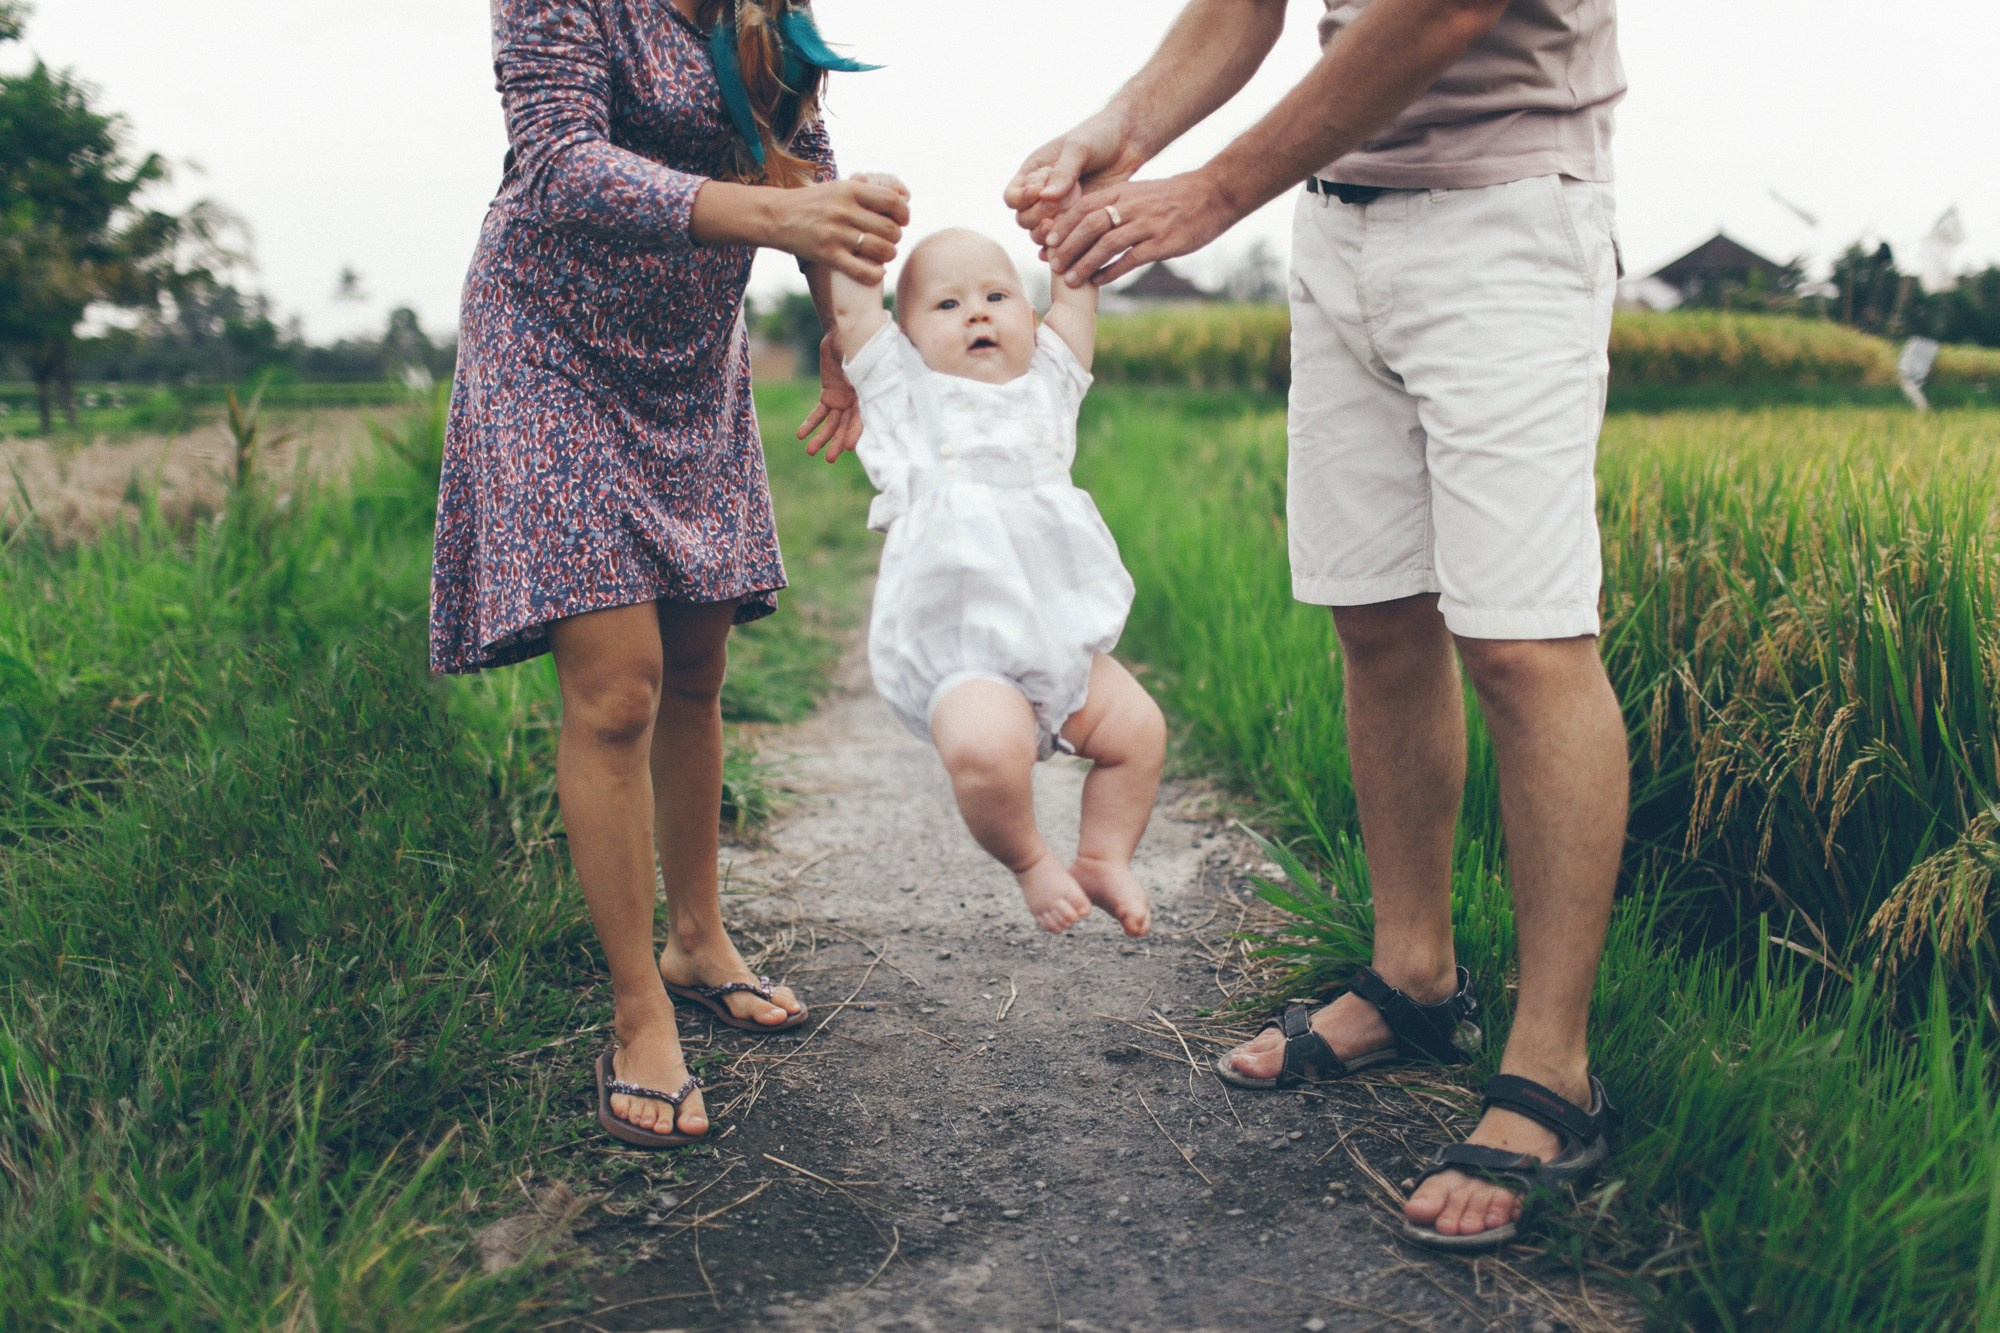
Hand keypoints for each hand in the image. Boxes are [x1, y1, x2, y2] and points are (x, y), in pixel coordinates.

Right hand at [771, 177, 910, 283]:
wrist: (777, 216)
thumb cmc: (814, 203)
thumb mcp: (839, 187)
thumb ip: (867, 190)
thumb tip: (904, 195)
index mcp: (850, 190)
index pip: (893, 202)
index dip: (904, 214)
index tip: (902, 220)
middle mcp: (844, 210)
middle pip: (890, 229)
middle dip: (895, 237)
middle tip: (888, 240)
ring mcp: (836, 234)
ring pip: (881, 250)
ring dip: (888, 255)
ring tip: (881, 254)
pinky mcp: (827, 255)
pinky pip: (863, 271)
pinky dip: (875, 275)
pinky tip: (875, 272)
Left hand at [797, 333, 861, 462]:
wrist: (845, 333)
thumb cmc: (859, 347)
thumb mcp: (862, 364)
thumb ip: (864, 381)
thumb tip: (866, 396)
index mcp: (870, 397)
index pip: (862, 420)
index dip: (855, 433)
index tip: (849, 448)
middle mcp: (858, 403)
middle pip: (846, 426)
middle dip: (837, 442)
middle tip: (829, 459)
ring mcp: (843, 400)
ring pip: (831, 423)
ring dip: (821, 437)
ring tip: (810, 452)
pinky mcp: (829, 395)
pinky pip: (818, 413)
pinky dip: (810, 423)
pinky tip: (800, 436)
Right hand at [1003, 110, 1146, 247]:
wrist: (1128, 142)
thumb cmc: (1099, 136)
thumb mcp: (1079, 148)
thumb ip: (1063, 172)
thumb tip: (1045, 196)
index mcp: (1034, 173)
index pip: (1012, 197)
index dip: (1021, 199)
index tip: (1038, 191)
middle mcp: (1043, 195)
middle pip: (1024, 219)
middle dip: (1037, 216)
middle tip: (1056, 205)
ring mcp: (1060, 211)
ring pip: (1040, 234)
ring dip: (1048, 234)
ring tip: (1063, 224)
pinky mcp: (1079, 221)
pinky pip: (1064, 242)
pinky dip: (1061, 248)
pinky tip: (1067, 248)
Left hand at [1045, 170, 1237, 287]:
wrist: (1213, 194)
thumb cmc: (1175, 196)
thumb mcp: (1141, 191)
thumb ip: (1118, 204)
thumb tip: (1092, 219)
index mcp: (1124, 192)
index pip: (1083, 206)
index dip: (1063, 224)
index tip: (1048, 241)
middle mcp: (1132, 206)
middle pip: (1089, 225)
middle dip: (1068, 246)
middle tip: (1053, 263)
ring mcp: (1147, 224)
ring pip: (1106, 244)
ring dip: (1085, 263)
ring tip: (1070, 280)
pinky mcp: (1162, 242)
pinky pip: (1130, 259)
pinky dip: (1111, 271)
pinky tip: (1099, 282)